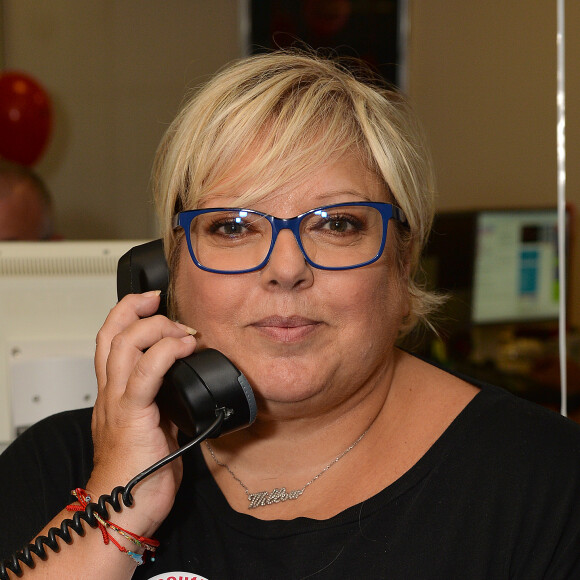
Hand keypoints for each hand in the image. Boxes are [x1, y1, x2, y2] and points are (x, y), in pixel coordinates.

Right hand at [89, 290, 196, 535]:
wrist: (123, 508)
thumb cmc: (138, 474)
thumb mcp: (154, 428)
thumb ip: (164, 404)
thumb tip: (187, 388)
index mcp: (114, 393)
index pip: (110, 340)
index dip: (127, 314)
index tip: (151, 301)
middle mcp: (110, 392)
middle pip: (112, 333)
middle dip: (138, 310)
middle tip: (165, 306)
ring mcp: (118, 402)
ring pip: (125, 346)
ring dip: (157, 328)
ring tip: (183, 330)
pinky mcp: (132, 415)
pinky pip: (146, 373)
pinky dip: (167, 352)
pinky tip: (186, 346)